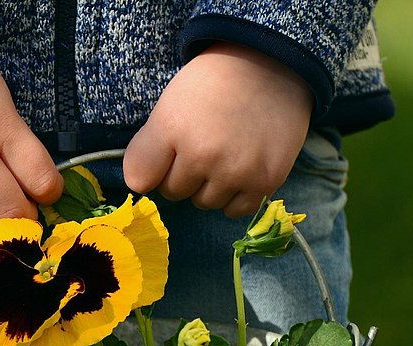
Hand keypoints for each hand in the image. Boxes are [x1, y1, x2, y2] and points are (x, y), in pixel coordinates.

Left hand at [123, 42, 313, 217]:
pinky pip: (235, 210)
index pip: (139, 179)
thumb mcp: (170, 103)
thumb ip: (148, 147)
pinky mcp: (265, 182)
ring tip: (226, 154)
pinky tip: (242, 169)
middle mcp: (202, 155)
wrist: (273, 68)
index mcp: (172, 128)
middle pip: (174, 192)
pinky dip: (236, 196)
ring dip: (210, 186)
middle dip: (184, 174)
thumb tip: (141, 186)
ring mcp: (235, 172)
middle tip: (204, 145)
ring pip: (205, 203)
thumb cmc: (215, 84)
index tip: (166, 155)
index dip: (152, 168)